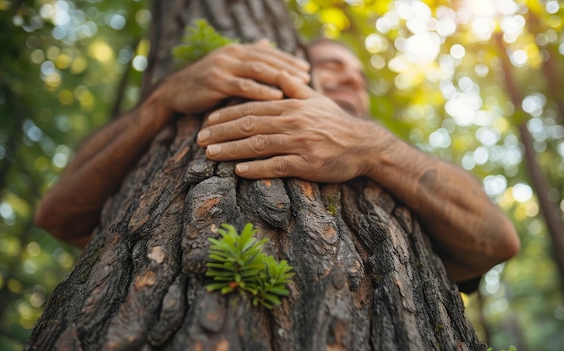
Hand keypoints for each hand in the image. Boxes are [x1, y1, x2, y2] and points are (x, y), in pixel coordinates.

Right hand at [155, 40, 309, 117]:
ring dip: (280, 77)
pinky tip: (278, 97)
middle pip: (266, 59)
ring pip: (258, 70)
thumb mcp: (227, 66)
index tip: (306, 68)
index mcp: (236, 50)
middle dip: (288, 68)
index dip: (287, 59)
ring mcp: (223, 67)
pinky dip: (262, 91)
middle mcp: (231, 55)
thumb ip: (247, 56)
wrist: (174, 92)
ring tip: (298, 85)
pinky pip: (244, 86)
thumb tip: (267, 43)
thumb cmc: (204, 82)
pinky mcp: (216, 82)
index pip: (268, 52)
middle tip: (307, 77)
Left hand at [197, 71, 392, 182]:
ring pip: (258, 145)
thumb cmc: (337, 123)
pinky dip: (256, 168)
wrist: (364, 145)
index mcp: (291, 106)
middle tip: (199, 139)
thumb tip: (278, 73)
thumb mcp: (317, 100)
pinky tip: (238, 170)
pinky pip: (276, 166)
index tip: (208, 120)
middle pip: (249, 126)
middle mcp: (293, 122)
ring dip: (231, 150)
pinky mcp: (307, 164)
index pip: (252, 108)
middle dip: (221, 132)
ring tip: (210, 154)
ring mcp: (299, 144)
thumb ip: (294, 88)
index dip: (227, 114)